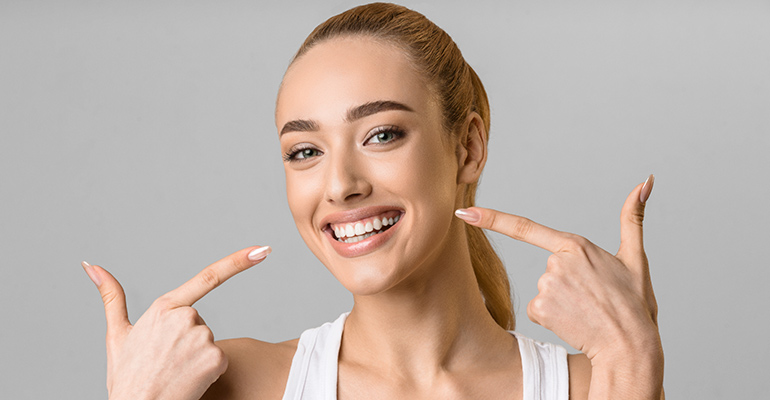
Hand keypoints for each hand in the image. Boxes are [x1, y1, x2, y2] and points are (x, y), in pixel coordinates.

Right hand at [81, 245, 270, 399]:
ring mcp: (202, 338)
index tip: (262, 250)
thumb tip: (91, 265)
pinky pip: (219, 360)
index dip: (238, 261)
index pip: (208, 277)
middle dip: (187, 340)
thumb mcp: (116, 335)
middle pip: (199, 322)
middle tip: (166, 361)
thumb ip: (111, 296)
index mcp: (164, 307)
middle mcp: (186, 317)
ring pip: (208, 342)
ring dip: (196, 357)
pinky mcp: (215, 359)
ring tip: (173, 372)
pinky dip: (207, 372)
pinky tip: (188, 381)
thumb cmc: (127, 377)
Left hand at [455, 176, 659, 361]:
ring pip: (544, 290)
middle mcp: (556, 262)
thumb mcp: (636, 259)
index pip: (525, 227)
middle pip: (549, 269)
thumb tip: (645, 182)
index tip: (464, 212)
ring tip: (587, 310)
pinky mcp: (539, 307)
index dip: (491, 218)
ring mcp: (546, 285)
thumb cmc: (634, 305)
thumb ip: (633, 218)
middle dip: (567, 283)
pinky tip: (574, 321)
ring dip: (562, 302)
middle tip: (593, 298)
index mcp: (576, 245)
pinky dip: (554, 317)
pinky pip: (538, 309)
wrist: (630, 346)